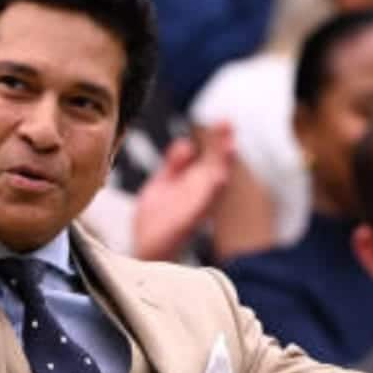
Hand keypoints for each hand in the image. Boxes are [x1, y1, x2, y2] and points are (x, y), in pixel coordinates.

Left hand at [131, 125, 235, 261]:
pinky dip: (212, 191)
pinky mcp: (187, 222)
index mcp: (194, 184)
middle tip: (227, 123)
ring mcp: (195, 208)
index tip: (223, 120)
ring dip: (223, 165)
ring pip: (216, 183)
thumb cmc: (155, 223)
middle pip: (216, 165)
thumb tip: (187, 143)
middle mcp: (198, 195)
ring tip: (230, 146)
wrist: (143, 252)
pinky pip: (203, 206)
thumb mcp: (162, 185)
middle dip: (222, 144)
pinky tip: (219, 177)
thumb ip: (174, 165)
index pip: (211, 157)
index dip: (217, 139)